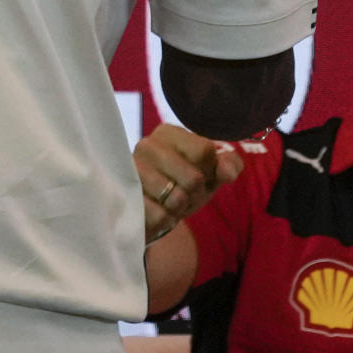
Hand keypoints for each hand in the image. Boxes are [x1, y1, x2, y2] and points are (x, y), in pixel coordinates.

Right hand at [134, 123, 242, 242]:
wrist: (151, 211)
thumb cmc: (184, 184)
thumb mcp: (211, 172)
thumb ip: (228, 165)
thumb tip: (228, 171)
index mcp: (168, 133)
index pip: (204, 151)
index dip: (210, 170)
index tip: (201, 175)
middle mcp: (146, 145)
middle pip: (193, 177)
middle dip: (197, 193)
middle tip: (187, 194)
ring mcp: (131, 171)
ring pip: (176, 198)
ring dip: (181, 208)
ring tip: (171, 203)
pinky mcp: (124, 198)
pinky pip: (160, 216)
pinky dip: (166, 220)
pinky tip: (159, 213)